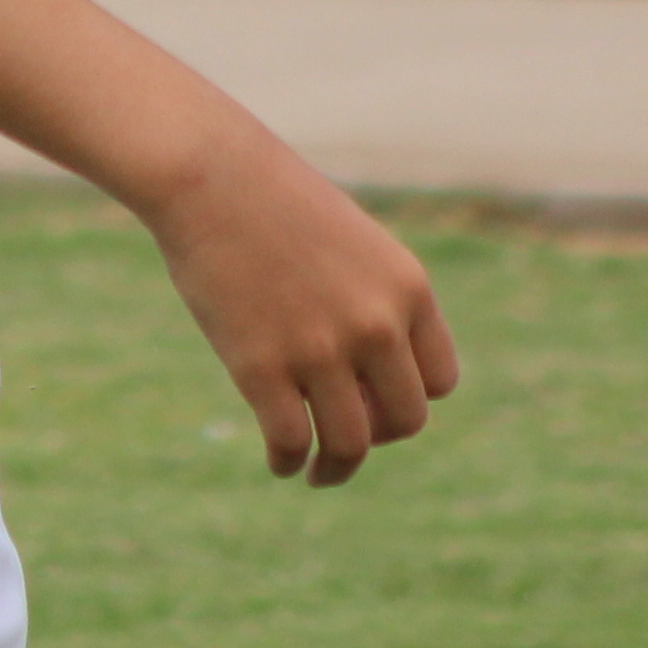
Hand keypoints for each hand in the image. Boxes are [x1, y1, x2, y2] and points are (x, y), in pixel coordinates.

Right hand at [142, 126, 461, 485]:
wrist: (209, 174)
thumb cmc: (275, 202)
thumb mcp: (352, 246)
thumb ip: (374, 304)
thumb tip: (369, 385)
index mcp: (408, 289)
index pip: (439, 381)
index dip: (407, 398)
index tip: (374, 400)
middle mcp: (376, 324)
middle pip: (405, 420)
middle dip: (377, 437)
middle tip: (346, 437)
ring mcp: (319, 348)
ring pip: (351, 443)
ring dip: (336, 469)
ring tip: (318, 473)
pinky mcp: (261, 366)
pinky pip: (291, 440)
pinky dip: (289, 463)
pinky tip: (281, 464)